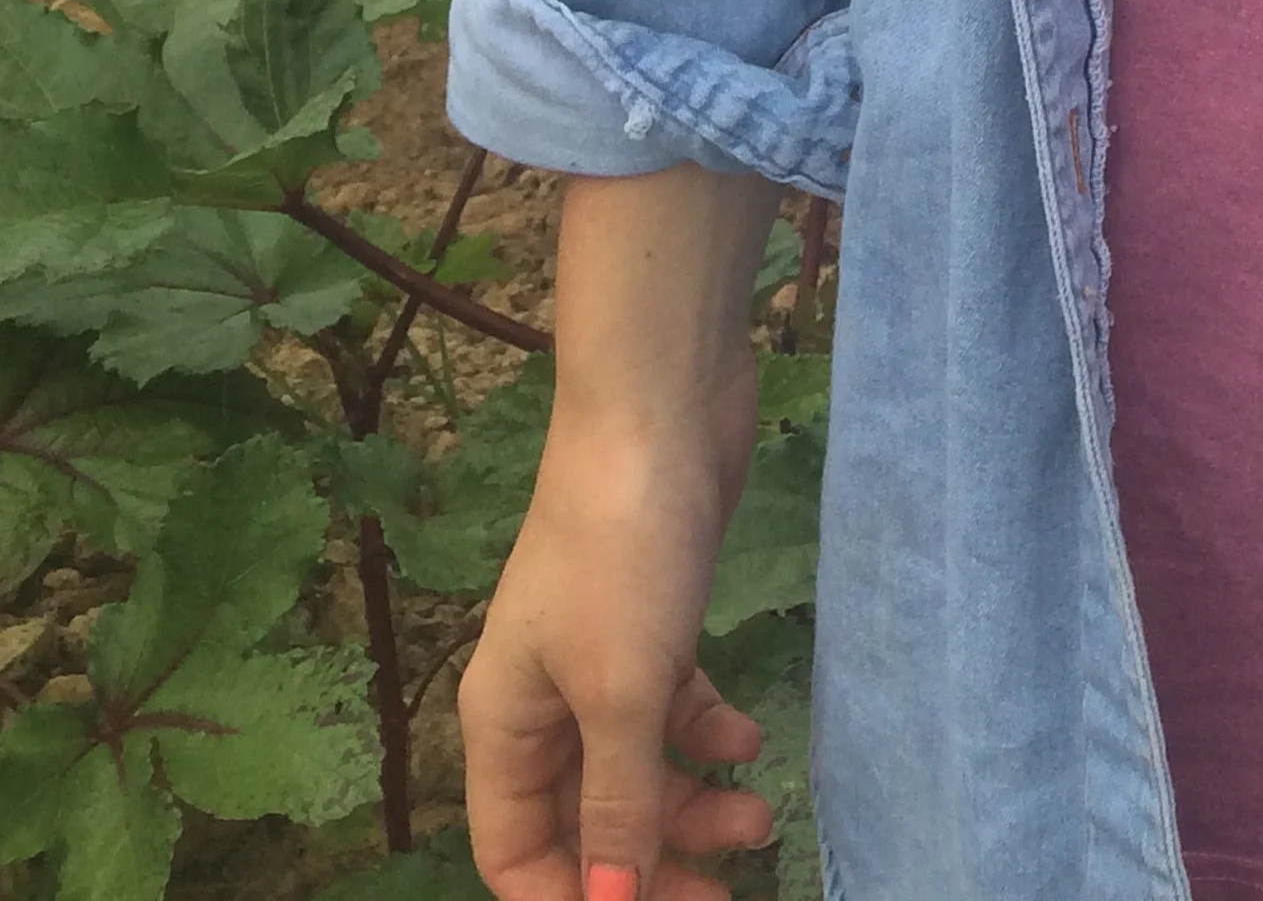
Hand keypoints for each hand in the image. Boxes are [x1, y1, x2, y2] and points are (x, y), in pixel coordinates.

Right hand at [458, 400, 774, 900]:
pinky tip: (748, 739)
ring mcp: (597, 659)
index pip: (515, 853)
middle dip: (650, 864)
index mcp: (502, 725)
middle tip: (728, 890)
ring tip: (760, 815)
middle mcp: (540, 702)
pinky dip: (707, 732)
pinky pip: (671, 710)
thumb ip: (615, 806)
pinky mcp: (652, 621)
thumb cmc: (622, 551)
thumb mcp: (620, 691)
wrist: (662, 409)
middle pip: (584, 822)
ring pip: (636, 770)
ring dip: (693, 803)